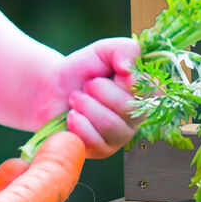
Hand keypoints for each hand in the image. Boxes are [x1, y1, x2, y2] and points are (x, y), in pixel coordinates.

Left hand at [45, 36, 138, 154]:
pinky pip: (93, 141)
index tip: (112, 72)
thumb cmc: (83, 70)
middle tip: (86, 86)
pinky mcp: (102, 152)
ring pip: (109, 125)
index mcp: (145, 93)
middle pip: (127, 108)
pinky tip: (72, 116)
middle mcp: (138, 117)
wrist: (51, 89)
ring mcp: (121, 137)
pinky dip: (77, 123)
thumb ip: (125, 50)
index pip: (149, 90)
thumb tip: (129, 69)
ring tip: (76, 99)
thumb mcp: (105, 50)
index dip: (125, 80)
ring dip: (85, 106)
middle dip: (98, 90)